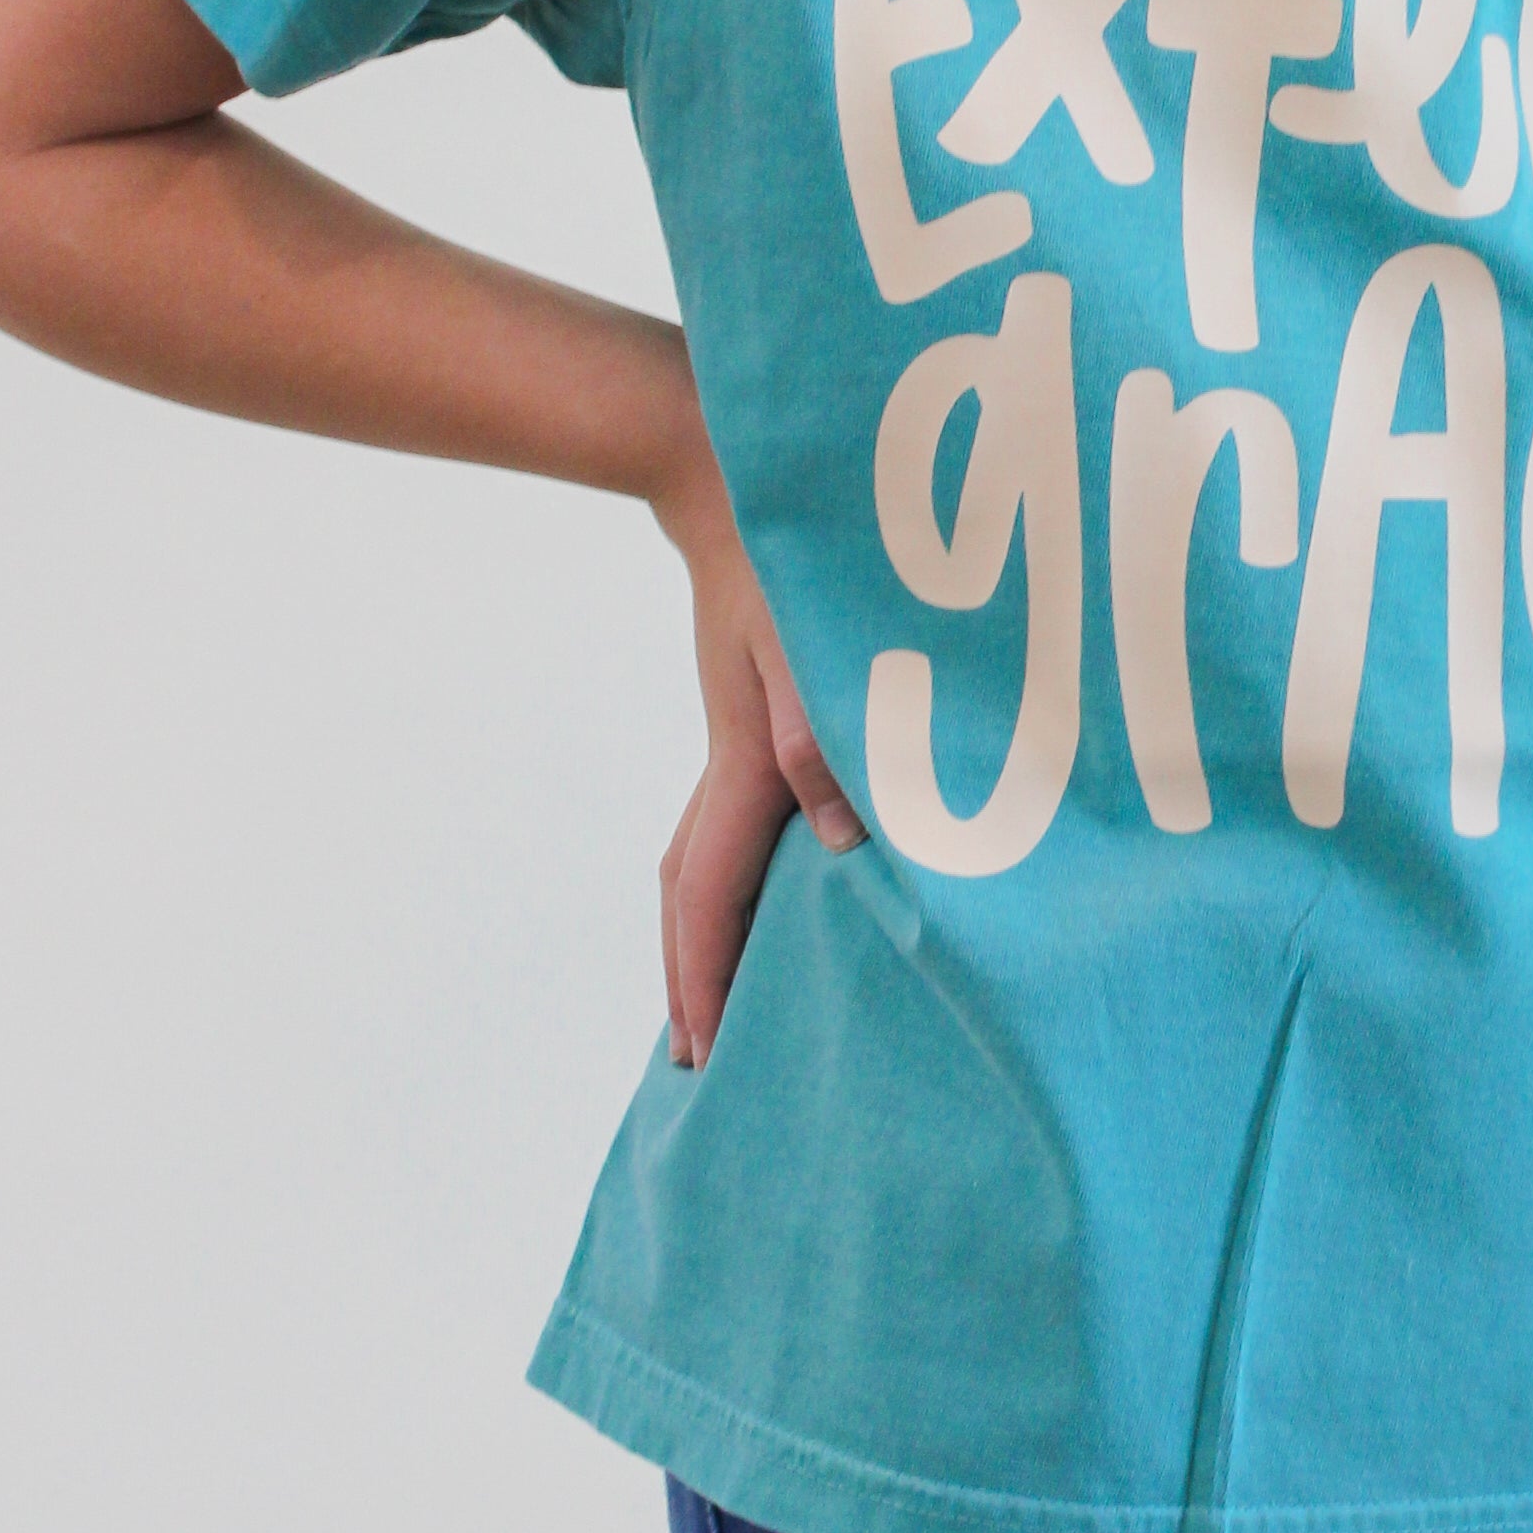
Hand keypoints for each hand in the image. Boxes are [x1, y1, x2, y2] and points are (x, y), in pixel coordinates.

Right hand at [646, 415, 860, 1069]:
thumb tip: (840, 840)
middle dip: (693, 976)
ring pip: (709, 859)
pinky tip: (776, 885)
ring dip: (711, 931)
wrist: (731, 473)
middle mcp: (731, 761)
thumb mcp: (814, 636)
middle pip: (693, 893)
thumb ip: (824, 735)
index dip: (703, 976)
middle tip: (697, 1059)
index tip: (701, 1052)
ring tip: (721, 994)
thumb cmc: (788, 550)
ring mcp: (738, 739)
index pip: (707, 894)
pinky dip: (740, 876)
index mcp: (742, 758)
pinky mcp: (757, 717)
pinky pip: (736, 822)